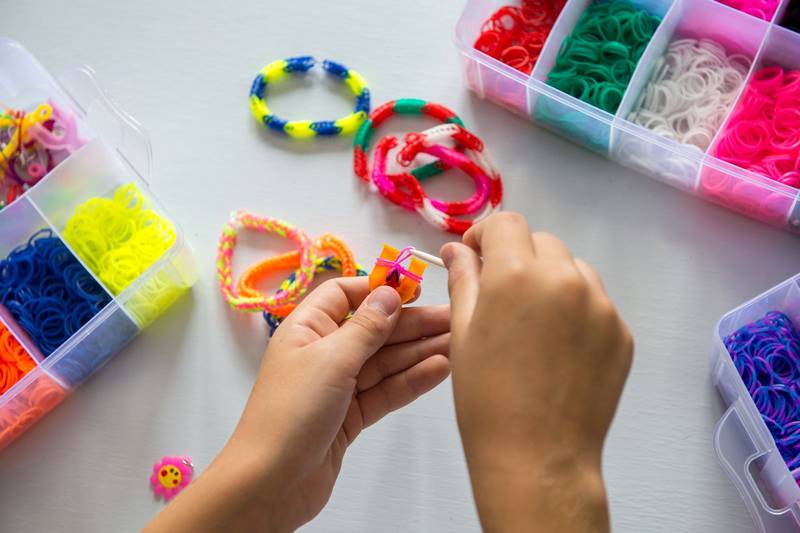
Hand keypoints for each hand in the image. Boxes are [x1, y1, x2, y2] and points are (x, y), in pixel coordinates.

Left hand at [144, 278, 449, 532]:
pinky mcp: (351, 415)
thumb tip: (389, 294)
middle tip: (453, 319)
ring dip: (419, 351)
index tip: (416, 290)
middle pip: (373, 329)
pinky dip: (412, 380)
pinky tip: (440, 369)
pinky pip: (386, 390)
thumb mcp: (331, 360)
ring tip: (457, 342)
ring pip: (385, 361)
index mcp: (307, 329)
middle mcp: (322, 353)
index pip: (345, 295)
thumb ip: (366, 327)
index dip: (379, 290)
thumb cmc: (290, 414)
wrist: (270, 485)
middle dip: (412, 323)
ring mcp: (338, 386)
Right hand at [441, 212, 632, 532]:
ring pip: (573, 270)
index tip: (475, 257)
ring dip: (551, 281)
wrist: (538, 457)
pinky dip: (576, 311)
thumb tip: (458, 249)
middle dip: (518, 257)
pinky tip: (558, 348)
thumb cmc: (486, 398)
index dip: (485, 235)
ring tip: (534, 324)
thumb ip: (464, 280)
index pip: (506, 223)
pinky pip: (595, 303)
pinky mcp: (621, 333)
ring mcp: (601, 306)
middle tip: (501, 295)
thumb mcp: (463, 334)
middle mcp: (565, 278)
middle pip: (542, 242)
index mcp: (517, 274)